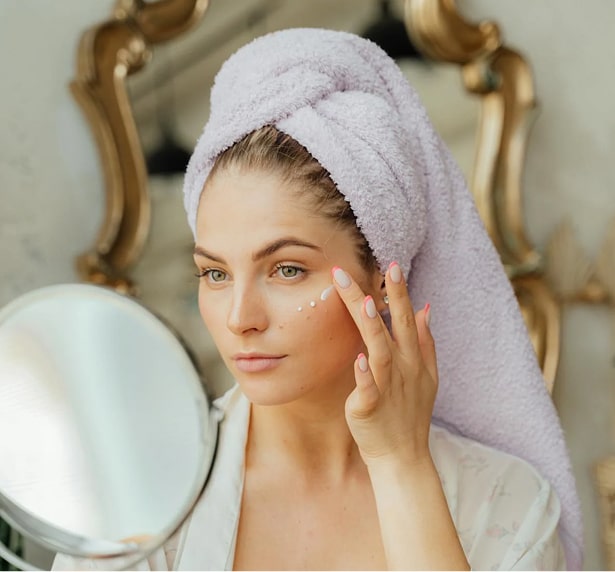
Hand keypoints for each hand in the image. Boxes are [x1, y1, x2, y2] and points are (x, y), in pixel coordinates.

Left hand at [332, 262, 436, 466]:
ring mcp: (387, 386)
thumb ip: (424, 340)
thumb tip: (425, 308)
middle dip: (387, 296)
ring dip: (373, 327)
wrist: (402, 456)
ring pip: (380, 351)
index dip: (400, 292)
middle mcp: (402, 367)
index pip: (406, 317)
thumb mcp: (426, 375)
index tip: (392, 265)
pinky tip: (358, 359)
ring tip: (365, 303)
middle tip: (378, 268)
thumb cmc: (409, 413)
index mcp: (411, 357)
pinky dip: (364, 375)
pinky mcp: (370, 407)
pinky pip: (367, 388)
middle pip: (393, 325)